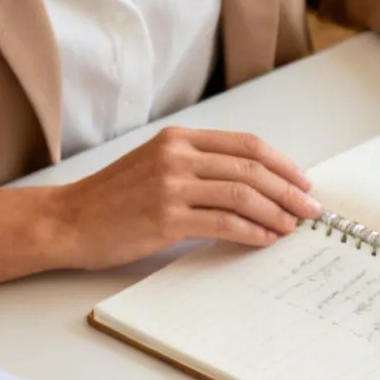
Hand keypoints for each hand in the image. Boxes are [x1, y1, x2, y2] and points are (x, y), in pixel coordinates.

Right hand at [54, 128, 321, 269]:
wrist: (68, 221)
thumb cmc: (114, 199)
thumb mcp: (158, 165)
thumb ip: (201, 167)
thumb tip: (256, 185)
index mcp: (179, 139)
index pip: (247, 144)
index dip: (283, 164)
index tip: (304, 182)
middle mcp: (177, 156)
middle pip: (252, 169)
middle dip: (290, 191)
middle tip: (312, 209)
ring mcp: (171, 186)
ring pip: (243, 195)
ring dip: (277, 213)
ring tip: (294, 227)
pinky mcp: (166, 219)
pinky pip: (224, 224)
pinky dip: (253, 232)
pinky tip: (266, 240)